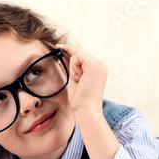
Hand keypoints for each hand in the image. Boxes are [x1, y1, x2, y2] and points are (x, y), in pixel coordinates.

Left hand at [57, 44, 118, 158]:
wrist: (86, 110)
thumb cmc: (79, 100)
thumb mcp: (74, 80)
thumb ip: (71, 67)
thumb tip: (63, 55)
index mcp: (97, 70)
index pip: (82, 57)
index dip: (69, 51)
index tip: (58, 47)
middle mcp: (101, 66)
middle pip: (80, 54)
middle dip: (73, 64)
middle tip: (77, 81)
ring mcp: (99, 65)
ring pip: (79, 53)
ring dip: (73, 66)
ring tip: (80, 81)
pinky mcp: (95, 66)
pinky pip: (78, 55)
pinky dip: (74, 65)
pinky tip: (78, 77)